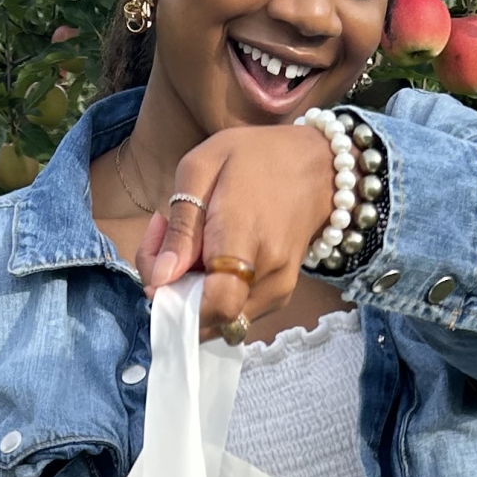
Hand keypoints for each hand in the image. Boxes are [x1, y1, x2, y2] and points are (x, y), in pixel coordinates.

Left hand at [139, 122, 332, 337]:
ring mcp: (278, 291)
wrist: (317, 167)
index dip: (177, 304)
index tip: (159, 273)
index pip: (217, 304)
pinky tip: (210, 255)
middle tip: (164, 241)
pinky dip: (212, 292)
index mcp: (246, 238)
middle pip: (208, 317)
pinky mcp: (279, 297)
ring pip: (218, 319)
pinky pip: (233, 311)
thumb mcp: (202, 169)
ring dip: (190, 292)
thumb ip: (181, 228)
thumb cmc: (255, 157)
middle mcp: (268, 275)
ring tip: (190, 243)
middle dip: (173, 292)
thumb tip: (161, 280)